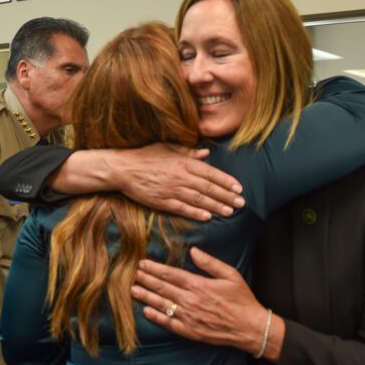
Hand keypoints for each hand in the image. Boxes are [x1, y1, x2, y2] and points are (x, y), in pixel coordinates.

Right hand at [107, 144, 243, 220]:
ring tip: (230, 211)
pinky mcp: (161, 201)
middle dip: (227, 196)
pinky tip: (207, 216)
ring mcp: (171, 190)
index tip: (239, 188)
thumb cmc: (145, 155)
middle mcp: (180, 176)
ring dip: (216, 206)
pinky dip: (195, 213)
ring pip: (198, 200)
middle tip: (241, 203)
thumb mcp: (167, 148)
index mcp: (182, 162)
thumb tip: (206, 153)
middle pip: (208, 188)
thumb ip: (188, 151)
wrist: (122, 168)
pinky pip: (182, 208)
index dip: (226, 181)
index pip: (210, 173)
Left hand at [131, 247, 280, 357]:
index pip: (171, 274)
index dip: (154, 268)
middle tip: (132, 273)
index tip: (142, 263)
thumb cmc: (242, 300)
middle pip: (163, 288)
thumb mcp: (230, 275)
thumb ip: (210, 262)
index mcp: (199, 285)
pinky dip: (156, 317)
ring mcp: (190, 317)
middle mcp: (191, 301)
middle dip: (146, 279)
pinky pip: (169, 324)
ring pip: (162, 305)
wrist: (251, 328)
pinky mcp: (191, 332)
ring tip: (133, 290)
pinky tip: (146, 311)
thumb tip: (193, 250)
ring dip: (146, 296)